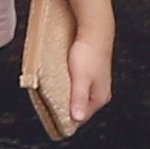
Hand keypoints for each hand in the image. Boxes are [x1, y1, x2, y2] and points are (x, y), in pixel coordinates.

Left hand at [51, 0, 115, 130]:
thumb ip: (78, 99)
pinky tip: (61, 81)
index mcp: (100, 98)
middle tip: (49, 104)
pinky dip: (69, 86)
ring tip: (54, 92)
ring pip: (78, 96)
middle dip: (65, 107)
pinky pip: (78, 86)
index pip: (81, 118)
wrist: (95, 30)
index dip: (66, 119)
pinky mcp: (91, 73)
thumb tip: (77, 118)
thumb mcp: (80, 79)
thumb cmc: (88, 53)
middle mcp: (100, 93)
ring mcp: (96, 83)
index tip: (50, 117)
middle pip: (79, 108)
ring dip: (66, 96)